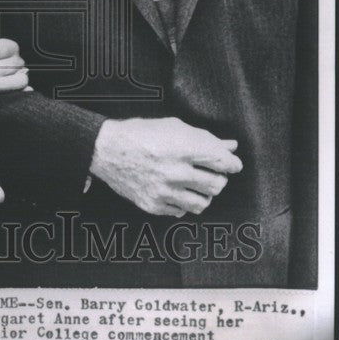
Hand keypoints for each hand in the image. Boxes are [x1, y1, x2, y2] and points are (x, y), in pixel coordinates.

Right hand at [90, 117, 241, 217]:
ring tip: (197, 185)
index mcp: (182, 148)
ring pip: (202, 203)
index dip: (232, 164)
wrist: (106, 149)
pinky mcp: (153, 205)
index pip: (222, 162)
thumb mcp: (174, 127)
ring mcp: (163, 191)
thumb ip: (204, 138)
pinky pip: (181, 212)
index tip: (232, 164)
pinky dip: (183, 203)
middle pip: (217, 185)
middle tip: (212, 172)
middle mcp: (175, 172)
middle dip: (219, 178)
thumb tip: (230, 147)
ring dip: (204, 194)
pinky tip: (178, 191)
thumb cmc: (140, 133)